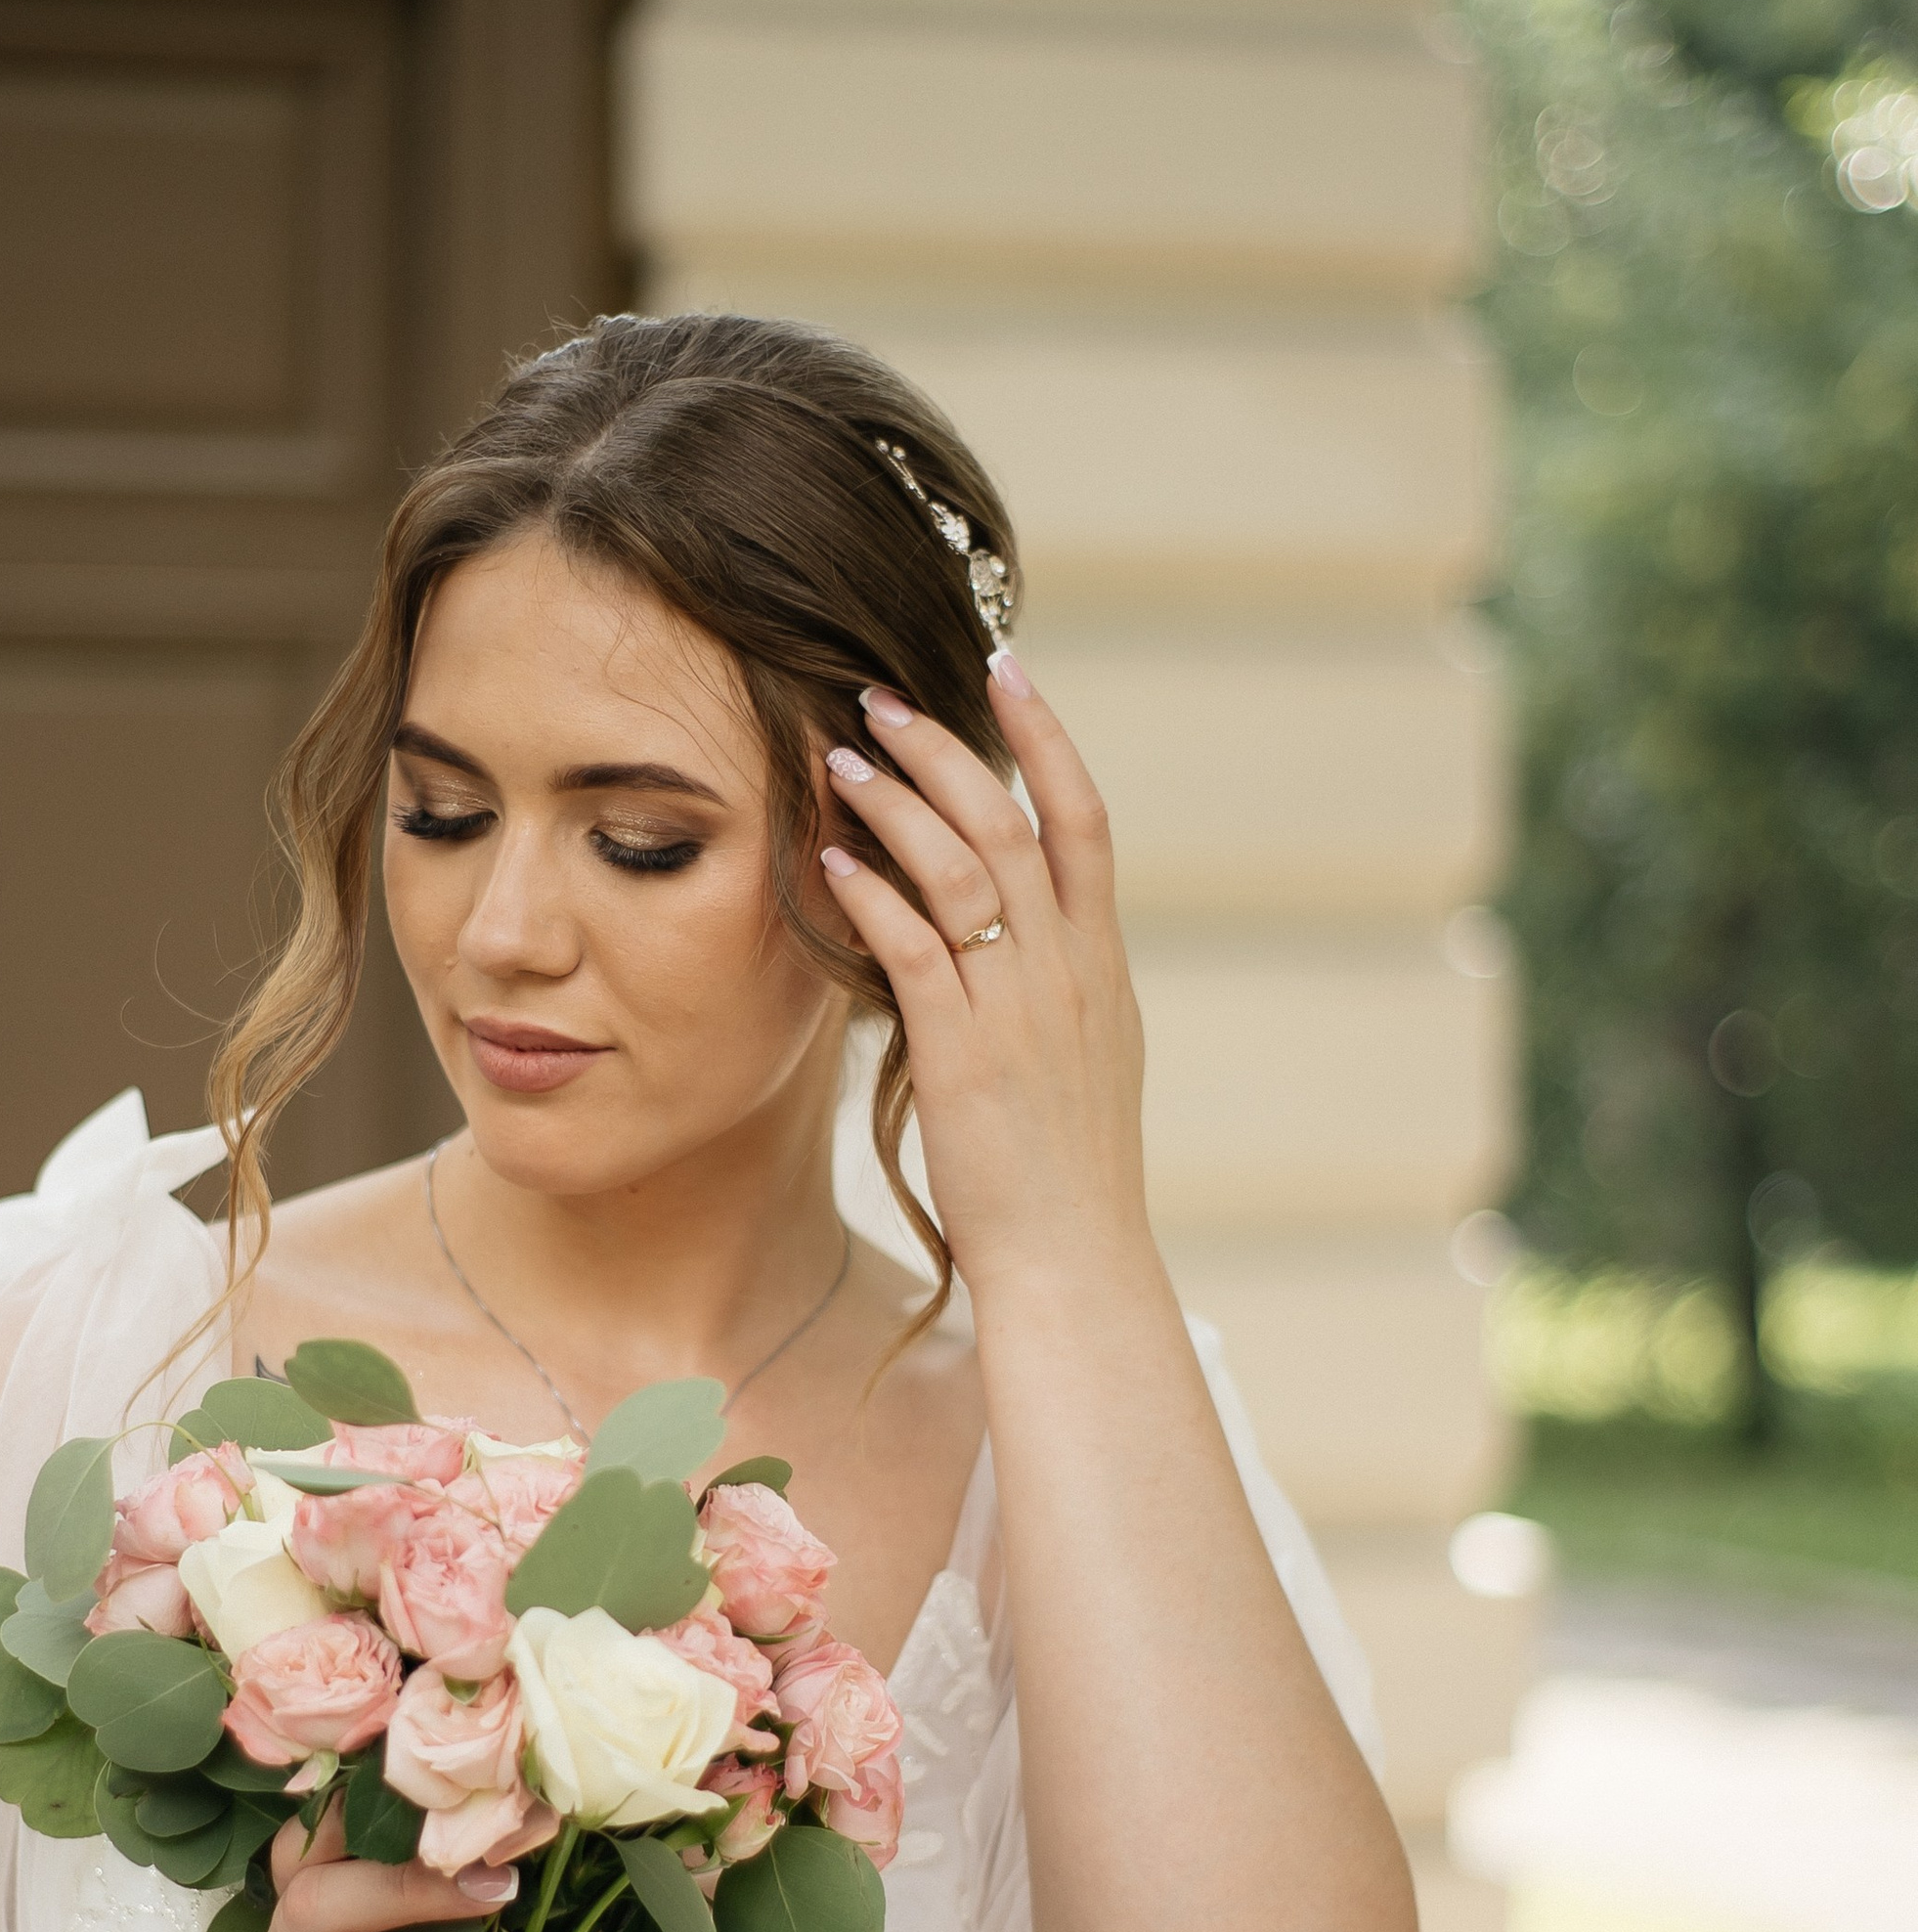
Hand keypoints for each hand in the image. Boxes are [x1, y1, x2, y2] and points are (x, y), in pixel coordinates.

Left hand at [817, 656, 1149, 1300]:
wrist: (1075, 1261)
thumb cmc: (1064, 1174)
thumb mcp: (1084, 1060)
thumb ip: (1058, 986)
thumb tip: (1024, 933)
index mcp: (1101, 964)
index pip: (1083, 819)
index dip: (1045, 738)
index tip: (1005, 670)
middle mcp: (1068, 970)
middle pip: (1011, 823)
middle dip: (945, 750)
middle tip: (879, 698)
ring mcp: (1020, 1010)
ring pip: (962, 871)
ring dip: (897, 805)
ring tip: (839, 759)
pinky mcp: (966, 1056)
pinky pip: (915, 951)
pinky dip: (872, 896)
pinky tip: (829, 861)